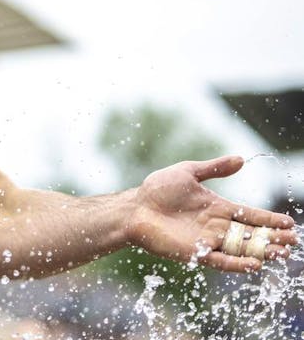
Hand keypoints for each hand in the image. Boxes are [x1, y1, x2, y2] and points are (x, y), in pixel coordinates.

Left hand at [127, 155, 297, 271]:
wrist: (134, 208)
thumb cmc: (157, 189)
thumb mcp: (188, 172)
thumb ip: (214, 169)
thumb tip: (241, 158)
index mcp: (217, 208)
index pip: (249, 215)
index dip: (269, 219)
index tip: (289, 222)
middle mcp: (216, 226)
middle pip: (250, 235)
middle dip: (272, 238)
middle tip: (292, 241)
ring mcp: (207, 241)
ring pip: (241, 249)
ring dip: (262, 252)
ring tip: (281, 253)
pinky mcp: (195, 253)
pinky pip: (221, 261)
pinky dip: (238, 263)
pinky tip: (255, 264)